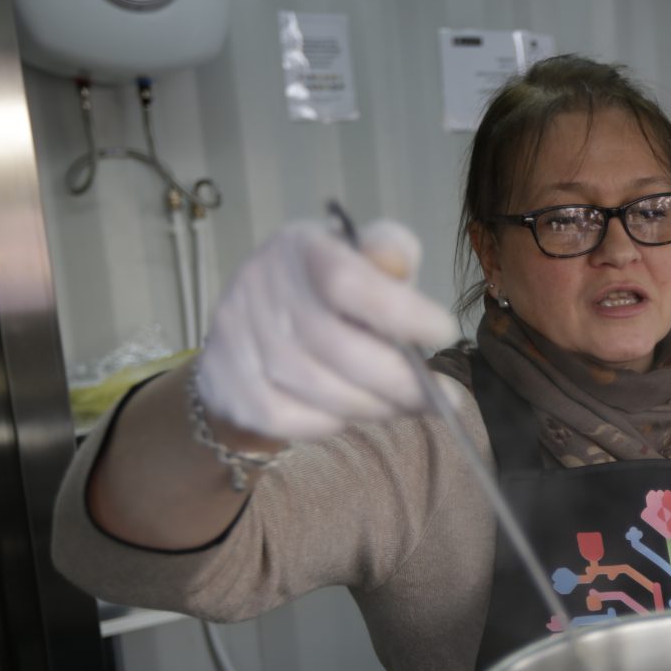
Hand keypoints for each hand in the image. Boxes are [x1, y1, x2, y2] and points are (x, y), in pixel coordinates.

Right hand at [196, 218, 458, 439]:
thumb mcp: (361, 261)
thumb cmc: (328, 295)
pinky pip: (289, 419)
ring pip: (318, 389)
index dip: (399, 312)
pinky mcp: (224, 383)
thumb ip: (387, 254)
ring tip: (403, 405)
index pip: (345, 280)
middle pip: (337, 346)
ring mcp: (235, 336)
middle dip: (400, 380)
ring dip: (374, 406)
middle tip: (439, 397)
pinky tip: (350, 414)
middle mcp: (259, 285)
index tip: (445, 333)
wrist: (251, 333)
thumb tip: (396, 262)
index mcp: (300, 247)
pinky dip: (330, 423)